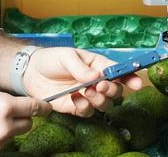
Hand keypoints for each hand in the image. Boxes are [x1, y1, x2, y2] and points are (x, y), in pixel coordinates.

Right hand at [0, 85, 51, 155]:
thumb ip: (1, 96)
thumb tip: (14, 99)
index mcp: (4, 107)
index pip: (34, 107)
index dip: (43, 106)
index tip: (47, 106)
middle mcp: (5, 127)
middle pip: (28, 124)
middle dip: (25, 117)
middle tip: (14, 111)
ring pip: (15, 134)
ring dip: (10, 127)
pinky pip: (2, 142)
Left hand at [24, 48, 142, 116]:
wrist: (30, 72)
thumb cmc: (51, 59)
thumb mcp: (66, 56)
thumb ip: (81, 67)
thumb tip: (96, 76)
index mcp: (98, 65)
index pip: (119, 71)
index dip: (130, 77)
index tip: (137, 83)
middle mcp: (96, 82)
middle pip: (116, 91)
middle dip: (111, 90)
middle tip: (99, 86)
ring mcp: (87, 95)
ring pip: (105, 104)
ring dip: (99, 100)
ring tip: (85, 91)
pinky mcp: (76, 107)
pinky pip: (87, 112)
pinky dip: (83, 107)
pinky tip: (74, 98)